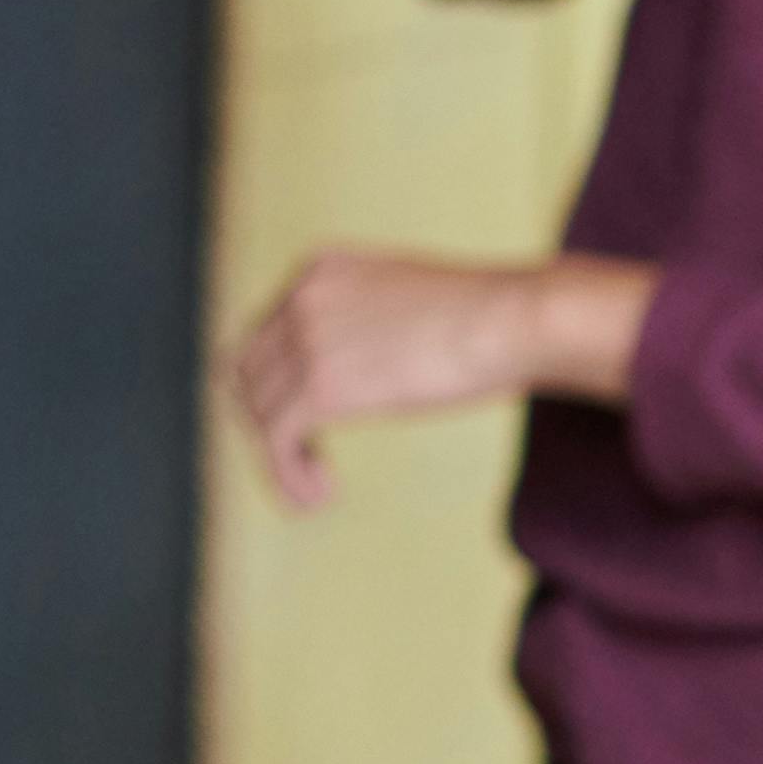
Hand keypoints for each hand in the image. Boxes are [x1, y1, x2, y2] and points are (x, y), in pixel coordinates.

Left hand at [225, 246, 653, 511]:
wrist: (516, 319)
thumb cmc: (490, 318)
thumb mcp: (406, 302)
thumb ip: (368, 322)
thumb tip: (361, 368)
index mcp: (320, 270)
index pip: (264, 334)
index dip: (277, 383)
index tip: (310, 419)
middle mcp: (300, 298)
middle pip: (246, 372)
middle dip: (270, 417)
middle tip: (310, 451)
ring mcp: (306, 341)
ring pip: (257, 412)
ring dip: (280, 453)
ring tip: (320, 480)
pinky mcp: (321, 388)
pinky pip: (275, 443)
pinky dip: (286, 477)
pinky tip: (321, 494)